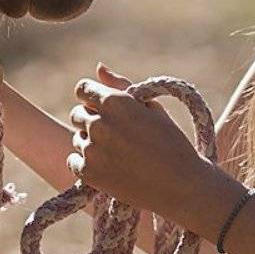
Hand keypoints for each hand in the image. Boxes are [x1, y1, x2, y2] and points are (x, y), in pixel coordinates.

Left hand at [67, 63, 210, 222]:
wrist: (181, 186)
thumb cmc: (170, 142)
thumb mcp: (151, 107)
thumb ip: (120, 85)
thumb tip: (98, 67)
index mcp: (115, 102)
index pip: (82, 89)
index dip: (92, 96)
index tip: (104, 107)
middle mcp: (99, 123)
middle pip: (78, 114)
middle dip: (92, 119)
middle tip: (115, 134)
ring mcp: (92, 149)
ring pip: (77, 138)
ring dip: (90, 142)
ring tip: (118, 152)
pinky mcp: (89, 173)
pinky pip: (73, 161)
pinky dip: (86, 164)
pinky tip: (108, 166)